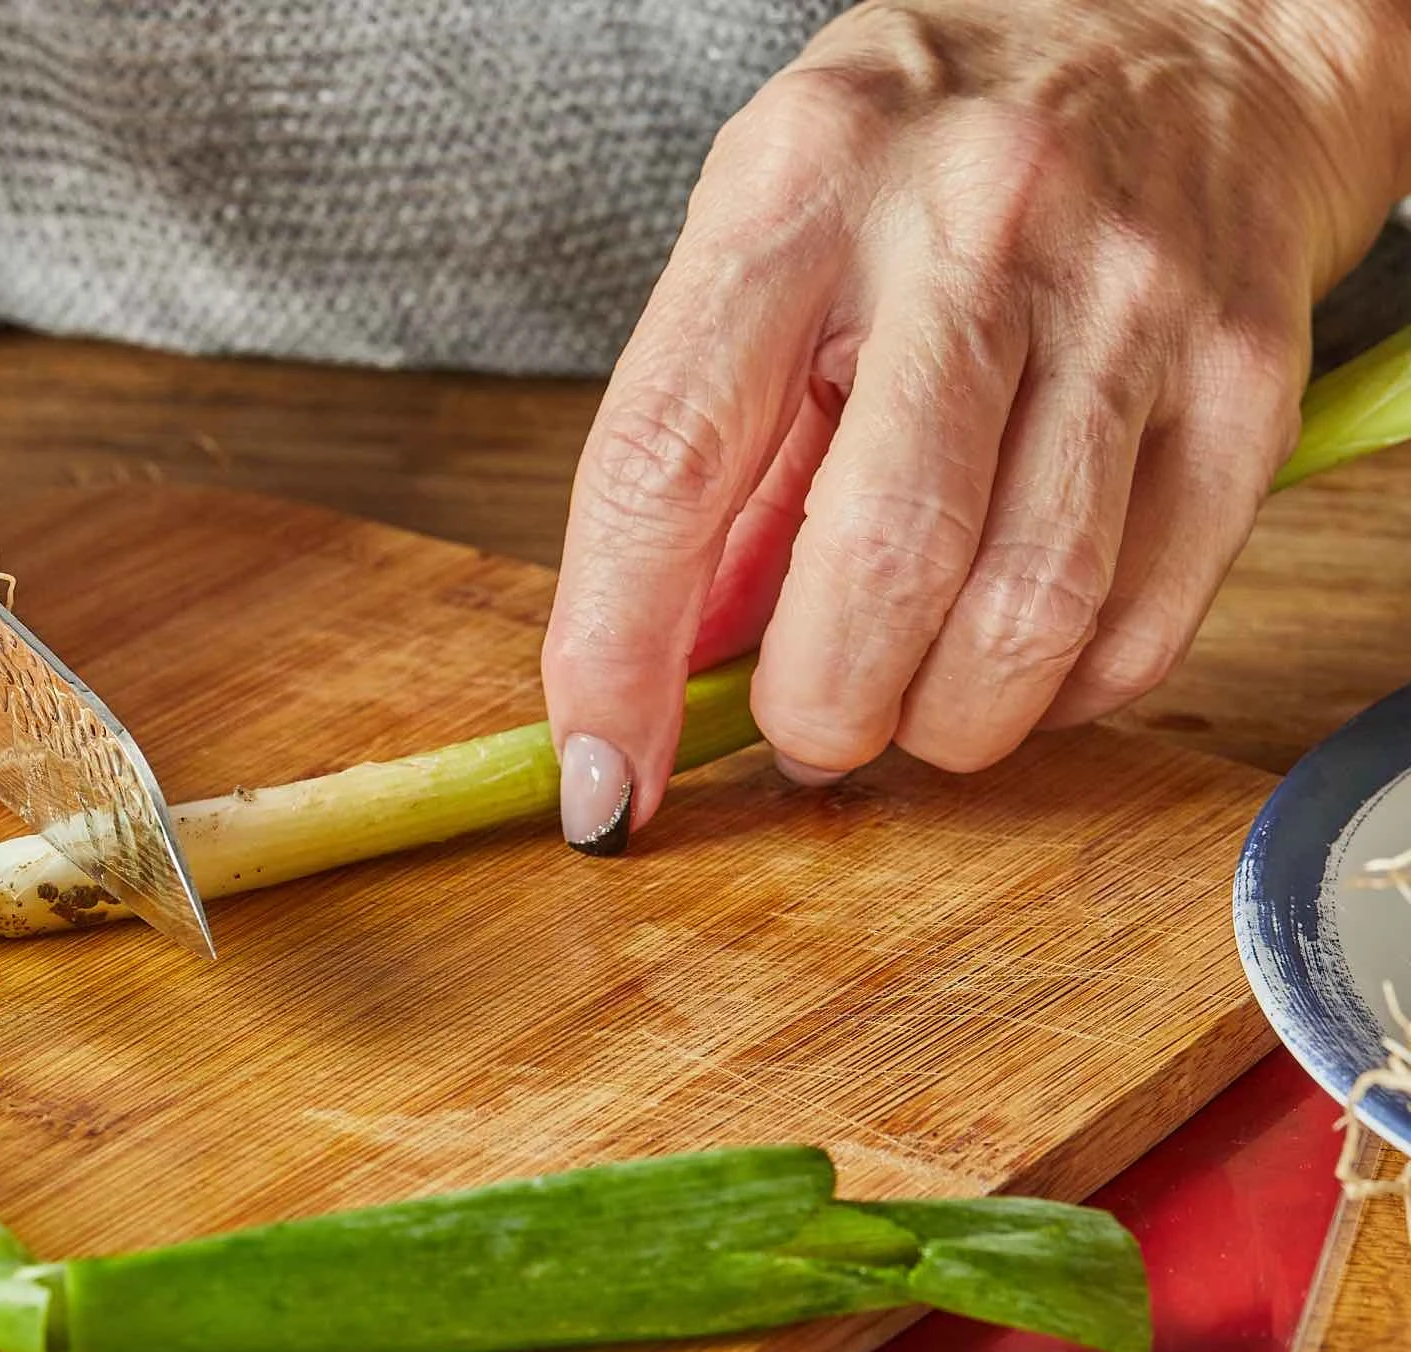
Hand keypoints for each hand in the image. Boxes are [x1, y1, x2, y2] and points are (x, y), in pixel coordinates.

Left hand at [541, 0, 1410, 850]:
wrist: (1200, 19)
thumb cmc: (939, 148)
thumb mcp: (776, 231)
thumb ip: (718, 447)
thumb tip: (670, 668)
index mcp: (798, 187)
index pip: (665, 460)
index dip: (618, 650)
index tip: (607, 772)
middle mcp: (967, 229)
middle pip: (871, 562)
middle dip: (815, 709)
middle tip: (801, 726)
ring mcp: (1127, 300)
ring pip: (1019, 615)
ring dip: (940, 722)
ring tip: (905, 698)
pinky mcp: (1249, 377)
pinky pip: (1141, 620)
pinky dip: (1058, 693)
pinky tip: (1019, 655)